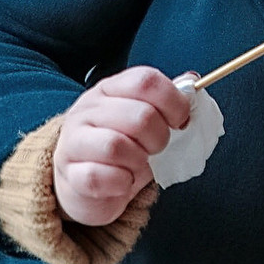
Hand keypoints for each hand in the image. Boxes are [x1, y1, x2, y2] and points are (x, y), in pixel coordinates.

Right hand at [53, 67, 190, 225]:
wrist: (85, 182)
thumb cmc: (124, 146)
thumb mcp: (144, 117)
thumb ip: (167, 102)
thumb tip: (193, 83)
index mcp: (111, 88)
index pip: (145, 81)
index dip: (173, 101)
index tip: (181, 121)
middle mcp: (88, 109)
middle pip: (139, 116)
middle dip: (159, 137)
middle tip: (156, 148)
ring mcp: (73, 140)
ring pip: (116, 146)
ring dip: (138, 161)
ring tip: (138, 164)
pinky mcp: (69, 173)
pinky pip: (98, 176)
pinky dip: (120, 182)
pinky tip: (122, 181)